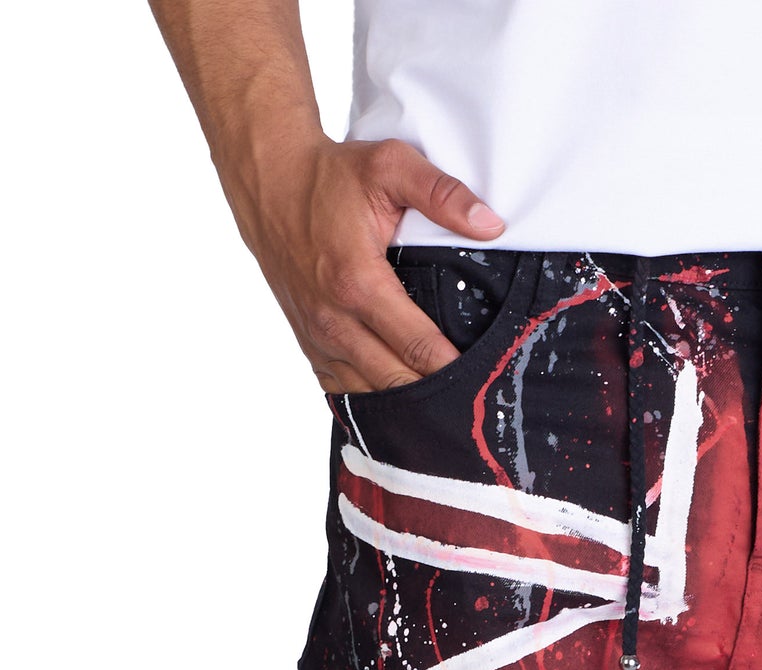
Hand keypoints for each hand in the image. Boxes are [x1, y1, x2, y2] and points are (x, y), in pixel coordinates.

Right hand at [225, 125, 504, 392]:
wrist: (270, 182)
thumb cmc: (330, 176)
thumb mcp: (390, 166)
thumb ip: (442, 194)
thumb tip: (491, 225)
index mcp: (359, 282)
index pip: (418, 347)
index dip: (454, 370)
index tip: (483, 381)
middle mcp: (334, 319)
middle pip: (396, 383)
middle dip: (435, 397)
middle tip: (470, 402)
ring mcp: (318, 336)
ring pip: (369, 395)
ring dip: (405, 405)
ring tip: (442, 410)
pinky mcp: (308, 342)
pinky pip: (343, 390)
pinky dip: (373, 400)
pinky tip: (401, 406)